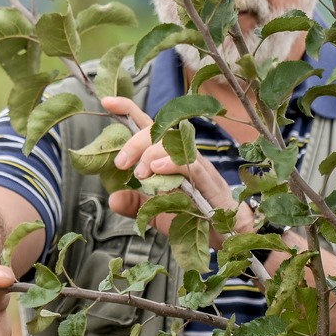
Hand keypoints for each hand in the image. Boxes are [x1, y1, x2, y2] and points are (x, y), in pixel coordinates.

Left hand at [99, 95, 247, 238]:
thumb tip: (113, 199)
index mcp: (168, 157)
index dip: (129, 111)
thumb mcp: (157, 212)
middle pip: (159, 132)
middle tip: (120, 164)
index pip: (149, 128)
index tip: (107, 101)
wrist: (228, 234)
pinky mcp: (209, 182)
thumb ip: (136, 204)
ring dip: (151, 154)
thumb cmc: (195, 216)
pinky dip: (172, 164)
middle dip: (135, 142)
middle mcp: (183, 154)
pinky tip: (157, 170)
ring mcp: (198, 165)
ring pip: (174, 144)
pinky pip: (192, 165)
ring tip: (140, 173)